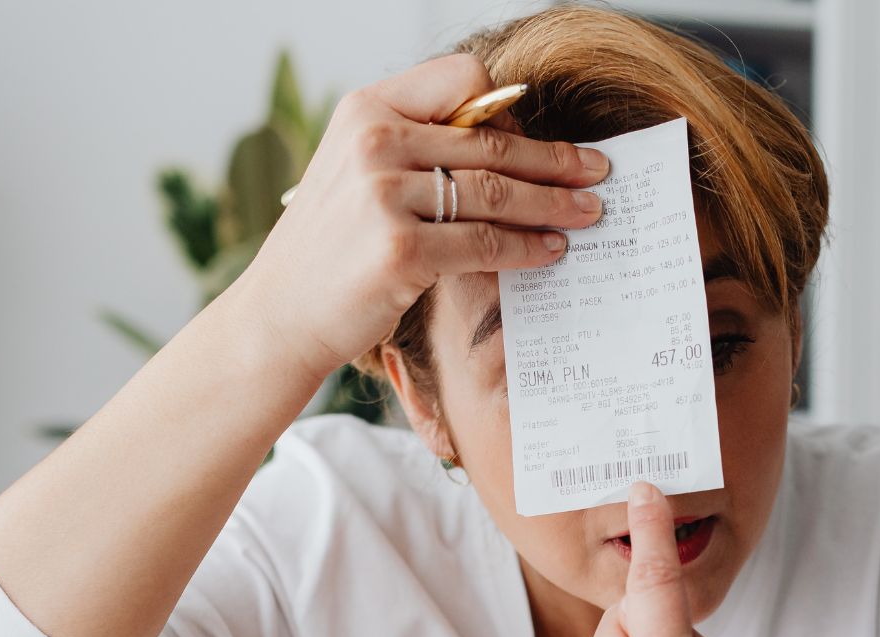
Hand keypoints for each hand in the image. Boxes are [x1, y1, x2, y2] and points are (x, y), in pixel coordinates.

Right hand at [233, 53, 608, 384]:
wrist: (280, 314)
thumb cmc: (331, 246)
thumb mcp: (357, 172)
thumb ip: (416, 147)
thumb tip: (508, 145)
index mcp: (366, 109)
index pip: (461, 79)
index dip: (509, 111)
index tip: (540, 139)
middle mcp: (373, 143)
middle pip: (491, 141)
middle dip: (555, 160)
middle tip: (598, 172)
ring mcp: (384, 197)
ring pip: (495, 192)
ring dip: (552, 204)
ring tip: (588, 214)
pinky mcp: (400, 251)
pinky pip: (485, 243)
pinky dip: (527, 247)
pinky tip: (551, 250)